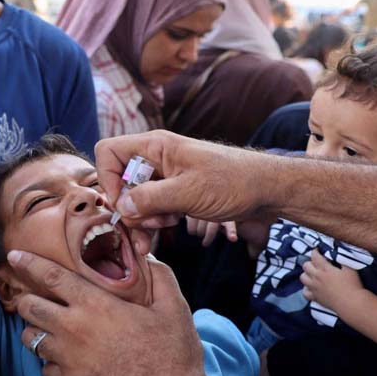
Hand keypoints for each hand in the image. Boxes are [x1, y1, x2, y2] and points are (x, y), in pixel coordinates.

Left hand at [10, 251, 206, 375]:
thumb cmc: (172, 352)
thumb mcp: (173, 308)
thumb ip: (160, 276)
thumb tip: (150, 257)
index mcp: (96, 305)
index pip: (52, 277)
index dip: (30, 263)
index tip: (15, 256)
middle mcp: (74, 330)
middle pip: (30, 307)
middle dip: (27, 298)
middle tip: (34, 296)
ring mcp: (68, 360)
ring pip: (31, 339)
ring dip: (36, 330)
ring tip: (49, 328)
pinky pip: (45, 368)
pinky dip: (50, 361)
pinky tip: (66, 358)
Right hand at [96, 131, 274, 252]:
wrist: (268, 190)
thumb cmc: (233, 182)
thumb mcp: (188, 192)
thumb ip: (150, 199)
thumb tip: (120, 208)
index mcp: (156, 146)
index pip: (108, 152)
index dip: (108, 179)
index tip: (123, 204)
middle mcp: (157, 158)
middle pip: (120, 180)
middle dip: (128, 208)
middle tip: (147, 226)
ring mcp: (166, 175)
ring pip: (135, 197)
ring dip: (142, 218)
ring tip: (163, 229)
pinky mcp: (176, 192)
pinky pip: (152, 206)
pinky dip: (155, 220)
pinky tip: (170, 227)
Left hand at [300, 250, 363, 311]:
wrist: (351, 303)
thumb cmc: (353, 285)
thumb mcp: (350, 268)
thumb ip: (341, 259)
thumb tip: (335, 253)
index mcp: (325, 269)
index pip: (315, 256)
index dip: (315, 251)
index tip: (318, 251)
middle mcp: (317, 277)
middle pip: (306, 266)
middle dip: (310, 262)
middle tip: (317, 264)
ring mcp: (315, 288)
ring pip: (302, 278)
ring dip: (306, 274)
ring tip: (313, 275)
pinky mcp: (315, 298)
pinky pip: (305, 292)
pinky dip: (306, 289)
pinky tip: (312, 287)